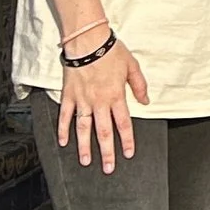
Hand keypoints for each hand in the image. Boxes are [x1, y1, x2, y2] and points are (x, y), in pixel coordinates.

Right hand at [58, 35, 150, 169]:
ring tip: (86, 162)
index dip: (126, 140)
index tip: (128, 154)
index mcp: (115, 96)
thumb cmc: (110, 51)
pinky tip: (63, 142)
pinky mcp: (69, 95)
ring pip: (84, 128)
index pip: (123, 123)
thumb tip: (146, 100)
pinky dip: (63, 129)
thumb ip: (139, 85)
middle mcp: (99, 101)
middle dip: (106, 152)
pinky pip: (65, 116)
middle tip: (108, 168)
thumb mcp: (132, 66)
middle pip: (103, 132)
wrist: (87, 40)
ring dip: (85, 147)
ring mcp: (82, 100)